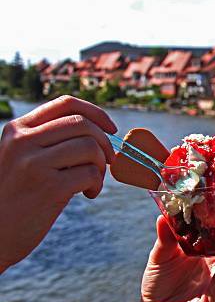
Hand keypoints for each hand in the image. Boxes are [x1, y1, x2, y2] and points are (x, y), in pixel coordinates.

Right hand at [0, 95, 116, 272]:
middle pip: (83, 124)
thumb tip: (100, 132)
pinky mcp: (48, 188)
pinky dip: (97, 184)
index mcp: (18, 130)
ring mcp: (34, 164)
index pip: (66, 104)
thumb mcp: (22, 159)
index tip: (111, 129)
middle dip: (104, 143)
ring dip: (101, 166)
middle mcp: (23, 142)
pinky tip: (87, 194)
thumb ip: (50, 142)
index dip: (96, 113)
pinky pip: (90, 174)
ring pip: (90, 146)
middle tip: (105, 163)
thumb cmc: (16, 197)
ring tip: (91, 182)